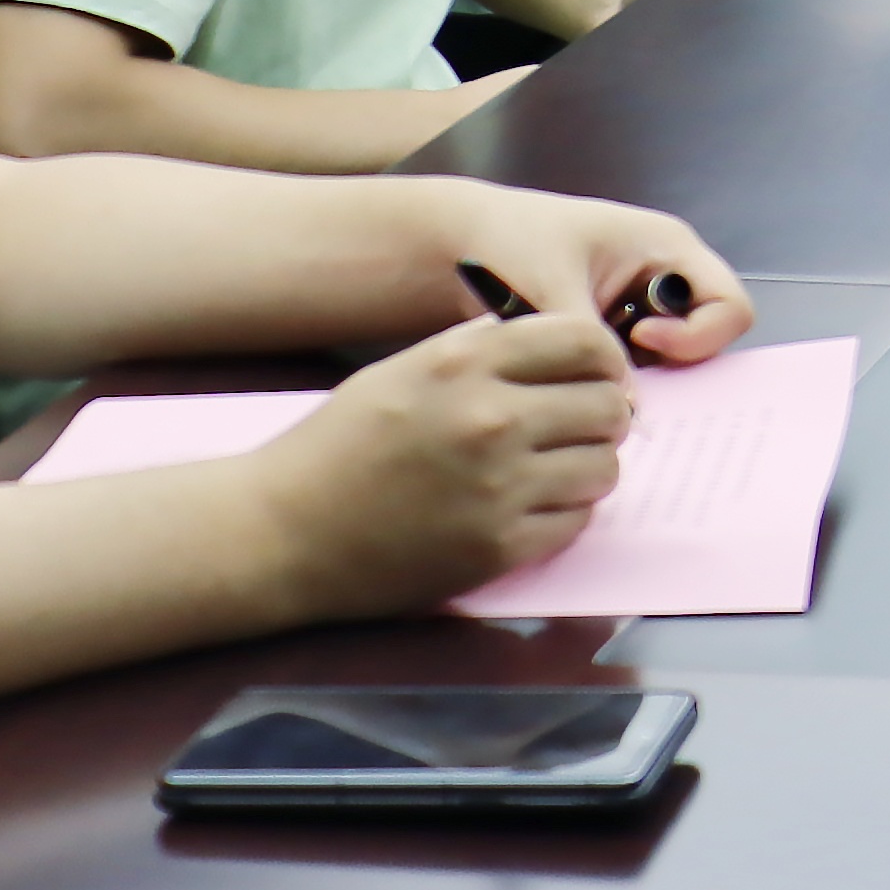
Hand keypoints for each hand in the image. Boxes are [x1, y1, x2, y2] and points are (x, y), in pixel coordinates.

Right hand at [264, 313, 632, 614]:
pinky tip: (530, 506)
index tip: (598, 375)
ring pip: (604, 466)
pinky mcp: (495, 549)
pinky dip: (565, 513)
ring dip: (589, 466)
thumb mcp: (407, 369)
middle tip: (580, 427)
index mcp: (466, 363)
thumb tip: (557, 340)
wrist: (281, 531)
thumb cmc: (339, 445)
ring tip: (555, 469)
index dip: (604, 359)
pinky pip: (576, 522)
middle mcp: (491, 419)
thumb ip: (482, 349)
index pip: (587, 341)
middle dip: (604, 413)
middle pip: (608, 405)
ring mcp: (497, 488)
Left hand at [425, 184, 753, 367]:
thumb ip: (591, 345)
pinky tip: (574, 378)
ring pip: (673, 360)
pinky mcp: (613, 331)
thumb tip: (628, 411)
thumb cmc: (511, 242)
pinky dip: (616, 379)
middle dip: (671, 364)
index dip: (697, 336)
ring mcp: (640, 306)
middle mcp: (665, 277)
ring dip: (639, 375)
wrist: (459, 243)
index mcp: (668, 248)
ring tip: (587, 373)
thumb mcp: (551, 288)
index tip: (642, 340)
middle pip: (708, 338)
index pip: (729, 306)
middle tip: (617, 371)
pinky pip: (639, 367)